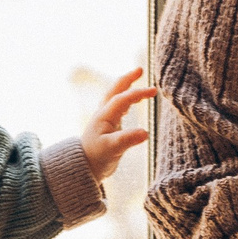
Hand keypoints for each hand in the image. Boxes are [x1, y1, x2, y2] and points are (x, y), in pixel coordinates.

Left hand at [81, 67, 159, 182]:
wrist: (83, 168)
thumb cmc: (96, 158)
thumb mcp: (112, 149)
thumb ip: (127, 140)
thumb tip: (145, 132)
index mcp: (104, 116)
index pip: (123, 98)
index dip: (138, 93)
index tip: (154, 91)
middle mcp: (103, 114)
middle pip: (115, 91)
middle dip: (127, 79)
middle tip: (140, 70)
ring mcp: (104, 120)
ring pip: (115, 98)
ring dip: (126, 88)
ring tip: (137, 82)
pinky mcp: (107, 128)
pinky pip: (116, 108)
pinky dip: (125, 102)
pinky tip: (131, 106)